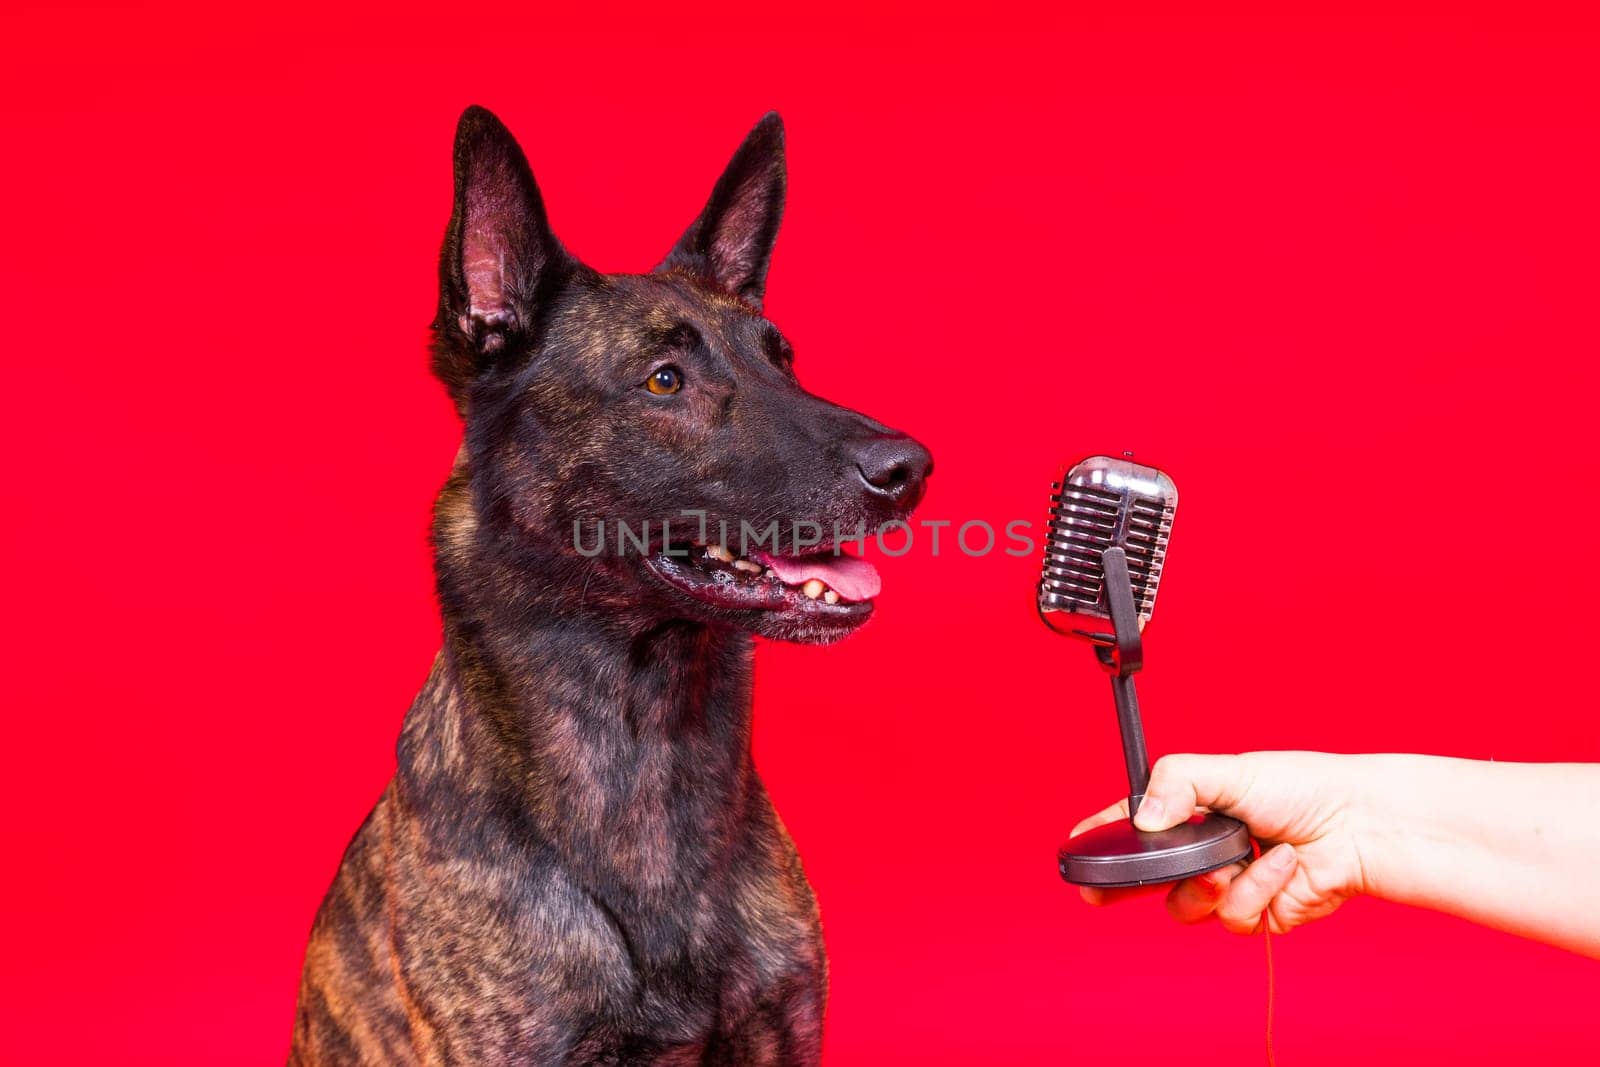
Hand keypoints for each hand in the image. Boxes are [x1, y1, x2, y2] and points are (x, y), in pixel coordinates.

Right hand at [1071, 751, 1373, 934]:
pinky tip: (1281, 864)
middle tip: (1100, 893)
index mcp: (1191, 811)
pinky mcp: (1257, 914)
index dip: (1102, 838)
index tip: (1074, 846)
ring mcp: (1228, 885)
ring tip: (1238, 857)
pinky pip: (1233, 916)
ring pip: (1186, 906)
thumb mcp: (1230, 770)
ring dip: (1210, 883)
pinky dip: (1257, 890)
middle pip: (1145, 880)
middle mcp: (1204, 851)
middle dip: (1122, 888)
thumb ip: (1178, 783)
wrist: (1357, 825)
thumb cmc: (1302, 788)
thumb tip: (1144, 817)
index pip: (1134, 826)